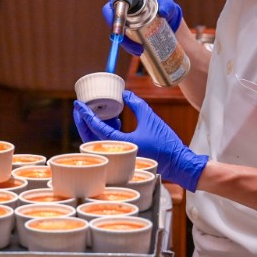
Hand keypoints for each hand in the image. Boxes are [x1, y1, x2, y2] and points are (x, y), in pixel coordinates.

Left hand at [72, 90, 205, 191]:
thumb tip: (124, 93)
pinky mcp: (123, 157)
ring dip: (93, 126)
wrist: (178, 163)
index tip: (78, 104)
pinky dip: (105, 132)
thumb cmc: (166, 142)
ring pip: (97, 141)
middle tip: (80, 106)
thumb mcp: (150, 117)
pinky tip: (115, 121)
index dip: (85, 115)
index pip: (96, 129)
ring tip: (98, 110)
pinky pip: (106, 144)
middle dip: (82, 121)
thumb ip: (135, 103)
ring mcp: (119, 157)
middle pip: (90, 137)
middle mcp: (116, 153)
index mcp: (121, 144)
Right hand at [100, 0, 182, 56]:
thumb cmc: (165, 7)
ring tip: (139, 50)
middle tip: (126, 41)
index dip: (115, 14)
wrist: (168, 20)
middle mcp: (123, 6)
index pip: (115, 2)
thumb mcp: (168, 5)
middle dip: (118, 32)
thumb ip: (167, 6)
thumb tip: (163, 12)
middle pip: (112, 19)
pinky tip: (137, 51)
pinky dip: (128, 46)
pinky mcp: (127, 30)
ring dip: (125, 43)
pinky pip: (123, 38)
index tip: (124, 27)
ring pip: (117, 31)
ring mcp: (124, 19)